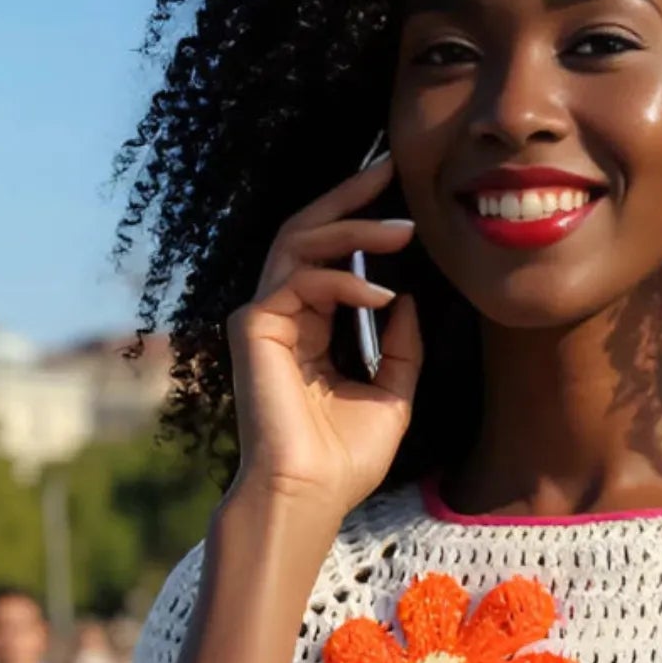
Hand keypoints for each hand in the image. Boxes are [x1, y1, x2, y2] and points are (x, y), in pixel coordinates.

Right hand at [222, 153, 422, 524]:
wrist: (311, 494)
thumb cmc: (346, 457)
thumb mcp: (393, 392)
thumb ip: (401, 344)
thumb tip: (407, 293)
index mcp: (309, 326)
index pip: (330, 253)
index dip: (361, 216)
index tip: (399, 190)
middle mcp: (281, 313)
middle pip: (308, 229)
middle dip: (351, 195)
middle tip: (391, 168)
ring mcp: (263, 316)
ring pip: (302, 242)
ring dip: (354, 229)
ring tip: (404, 229)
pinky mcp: (254, 326)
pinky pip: (300, 280)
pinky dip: (344, 280)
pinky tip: (382, 295)